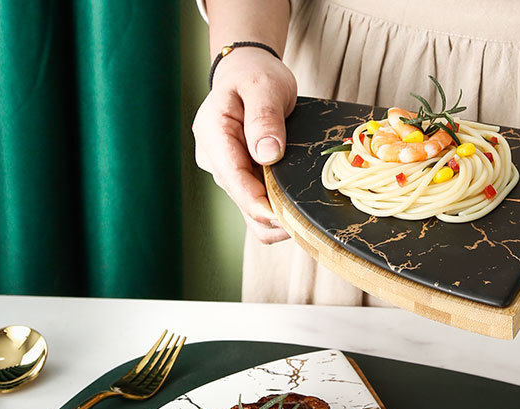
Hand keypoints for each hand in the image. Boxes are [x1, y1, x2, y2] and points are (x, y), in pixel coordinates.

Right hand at [193, 47, 296, 242]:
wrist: (245, 73)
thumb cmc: (254, 75)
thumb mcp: (264, 86)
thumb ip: (264, 117)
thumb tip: (267, 154)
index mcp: (213, 135)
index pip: (235, 183)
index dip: (262, 207)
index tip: (289, 219)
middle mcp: (213, 158)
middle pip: (243, 202)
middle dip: (274, 217)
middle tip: (307, 223)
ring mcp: (224, 171)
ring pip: (249, 209)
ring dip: (276, 217)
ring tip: (304, 218)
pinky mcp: (237, 177)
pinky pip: (255, 203)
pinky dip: (274, 209)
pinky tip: (294, 210)